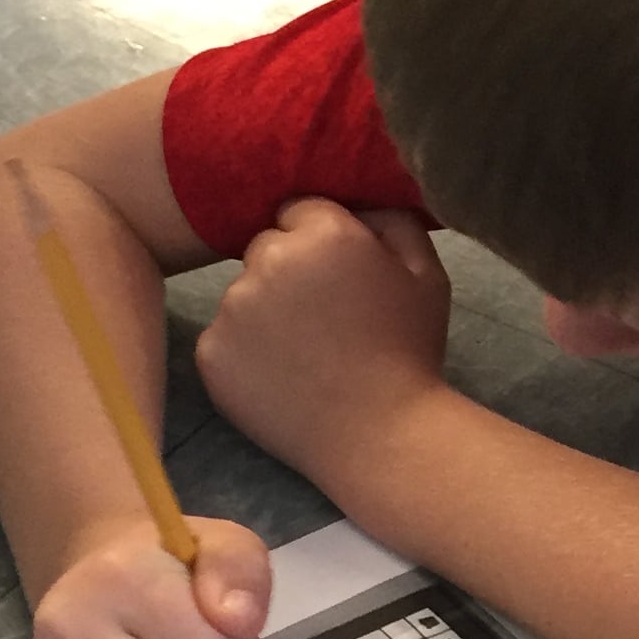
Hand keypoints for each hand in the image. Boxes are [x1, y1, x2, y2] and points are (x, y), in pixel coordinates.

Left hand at [196, 201, 451, 488]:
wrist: (379, 435)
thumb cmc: (409, 353)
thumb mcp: (427, 276)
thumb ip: (394, 222)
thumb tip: (360, 202)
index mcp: (323, 233)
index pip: (300, 211)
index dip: (322, 243)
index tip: (340, 278)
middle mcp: (269, 260)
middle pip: (265, 247)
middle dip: (289, 271)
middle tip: (323, 318)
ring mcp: (232, 308)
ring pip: (242, 293)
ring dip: (265, 312)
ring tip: (305, 354)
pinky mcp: (211, 352)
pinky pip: (223, 337)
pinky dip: (244, 353)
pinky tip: (282, 376)